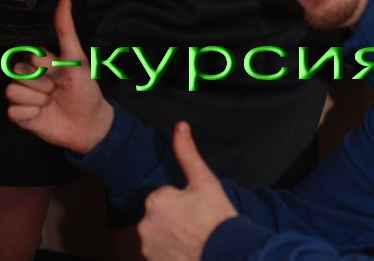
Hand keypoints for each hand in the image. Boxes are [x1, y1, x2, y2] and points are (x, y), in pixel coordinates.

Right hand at [6, 0, 113, 153]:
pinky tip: (41, 116)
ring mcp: (23, 96)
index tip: (66, 77)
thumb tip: (65, 0)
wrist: (89, 124)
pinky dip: (30, 115)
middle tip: (56, 92)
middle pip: (18, 73)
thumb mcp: (77, 59)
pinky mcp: (20, 116)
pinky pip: (12, 112)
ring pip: (12, 91)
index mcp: (40, 62)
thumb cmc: (85, 89)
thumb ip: (66, 30)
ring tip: (49, 104)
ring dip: (35, 100)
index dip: (49, 69)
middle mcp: (28, 77)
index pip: (31, 57)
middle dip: (42, 85)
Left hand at [138, 122, 237, 260]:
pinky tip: (186, 252)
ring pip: (158, 236)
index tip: (195, 210)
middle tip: (195, 225)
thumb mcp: (204, 180)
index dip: (181, 203)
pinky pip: (158, 255)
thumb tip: (180, 126)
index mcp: (155, 200)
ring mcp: (148, 249)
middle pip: (158, 217)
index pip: (164, 197)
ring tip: (192, 240)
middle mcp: (145, 225)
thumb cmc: (217, 218)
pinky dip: (169, 254)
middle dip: (173, 220)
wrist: (228, 254)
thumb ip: (187, 152)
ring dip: (170, 238)